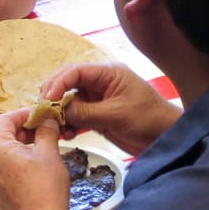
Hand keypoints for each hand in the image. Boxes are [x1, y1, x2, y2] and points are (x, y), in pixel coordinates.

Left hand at [0, 109, 69, 209]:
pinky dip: (13, 167)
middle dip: (23, 132)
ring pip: (1, 156)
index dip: (22, 114)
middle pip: (2, 137)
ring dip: (19, 150)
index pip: (4, 120)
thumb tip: (47, 120)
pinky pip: (0, 173)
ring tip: (39, 152)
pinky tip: (31, 172)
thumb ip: (46, 130)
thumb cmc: (44, 192)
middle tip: (43, 132)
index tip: (37, 116)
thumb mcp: (49, 152)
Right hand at [43, 62, 180, 156]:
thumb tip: (60, 111)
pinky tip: (66, 134)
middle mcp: (100, 83)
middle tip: (43, 111)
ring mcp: (99, 99)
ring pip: (70, 100)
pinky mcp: (99, 115)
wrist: (165, 139)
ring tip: (53, 126)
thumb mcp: (115, 114)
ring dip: (60, 112)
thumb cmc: (147, 119)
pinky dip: (69, 124)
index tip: (47, 99)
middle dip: (54, 95)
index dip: (58, 83)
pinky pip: (77, 116)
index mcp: (108, 73)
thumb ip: (86, 112)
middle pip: (69, 82)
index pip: (76, 71)